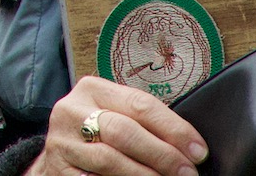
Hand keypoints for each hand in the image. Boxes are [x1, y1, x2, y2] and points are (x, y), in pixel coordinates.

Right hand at [39, 77, 206, 175]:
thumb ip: (143, 121)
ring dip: (145, 175)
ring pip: (110, 160)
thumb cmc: (97, 132)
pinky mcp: (58, 169)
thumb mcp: (115, 114)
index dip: (173, 129)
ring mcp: (62, 142)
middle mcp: (72, 111)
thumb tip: (189, 146)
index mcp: (92, 89)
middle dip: (162, 155)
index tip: (198, 151)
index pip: (140, 104)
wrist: (61, 153)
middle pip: (124, 131)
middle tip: (187, 173)